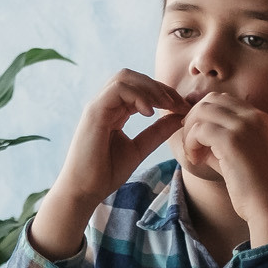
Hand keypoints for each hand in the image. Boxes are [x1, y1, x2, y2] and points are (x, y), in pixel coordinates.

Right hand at [28, 71, 187, 259]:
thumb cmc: (105, 173)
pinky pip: (117, 90)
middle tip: (178, 103)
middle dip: (159, 86)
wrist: (84, 191)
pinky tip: (150, 113)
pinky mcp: (94, 113)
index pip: (139, 88)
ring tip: (166, 105)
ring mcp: (98, 106)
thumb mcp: (139, 149)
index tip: (183, 107)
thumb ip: (157, 132)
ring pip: (125, 78)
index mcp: (114, 111)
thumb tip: (179, 116)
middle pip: (132, 76)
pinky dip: (137, 96)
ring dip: (150, 88)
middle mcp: (104, 104)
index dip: (163, 93)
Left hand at [177, 93, 267, 246]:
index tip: (196, 136)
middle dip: (193, 119)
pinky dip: (191, 143)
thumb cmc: (255, 187)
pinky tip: (196, 160)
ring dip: (190, 132)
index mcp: (259, 117)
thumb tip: (193, 135)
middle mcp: (254, 116)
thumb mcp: (238, 156)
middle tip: (191, 144)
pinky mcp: (233, 141)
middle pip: (210, 100)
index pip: (222, 99)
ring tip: (194, 154)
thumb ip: (218, 142)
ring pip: (202, 112)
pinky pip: (199, 130)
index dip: (202, 114)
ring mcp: (245, 126)